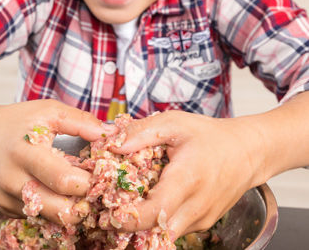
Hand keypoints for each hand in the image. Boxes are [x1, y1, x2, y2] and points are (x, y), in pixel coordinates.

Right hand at [0, 99, 115, 224]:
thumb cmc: (15, 121)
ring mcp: (7, 198)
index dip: (88, 182)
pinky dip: (51, 209)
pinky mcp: (4, 208)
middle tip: (95, 190)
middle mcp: (14, 180)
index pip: (63, 180)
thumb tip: (108, 134)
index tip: (102, 175)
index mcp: (27, 152)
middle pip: (58, 210)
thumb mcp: (48, 111)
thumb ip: (80, 121)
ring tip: (78, 192)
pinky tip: (57, 192)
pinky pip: (36, 216)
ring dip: (69, 210)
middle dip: (83, 205)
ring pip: (48, 218)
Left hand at [111, 111, 266, 237]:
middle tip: (110, 210)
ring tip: (128, 203)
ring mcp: (201, 219)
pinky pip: (175, 228)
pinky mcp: (203, 223)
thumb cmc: (211, 135)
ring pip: (164, 234)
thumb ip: (141, 132)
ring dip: (143, 224)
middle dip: (129, 225)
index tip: (108, 211)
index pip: (152, 214)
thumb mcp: (174, 123)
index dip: (126, 218)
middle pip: (155, 233)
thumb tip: (112, 145)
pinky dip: (158, 221)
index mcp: (187, 180)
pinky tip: (150, 201)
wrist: (248, 151)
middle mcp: (196, 207)